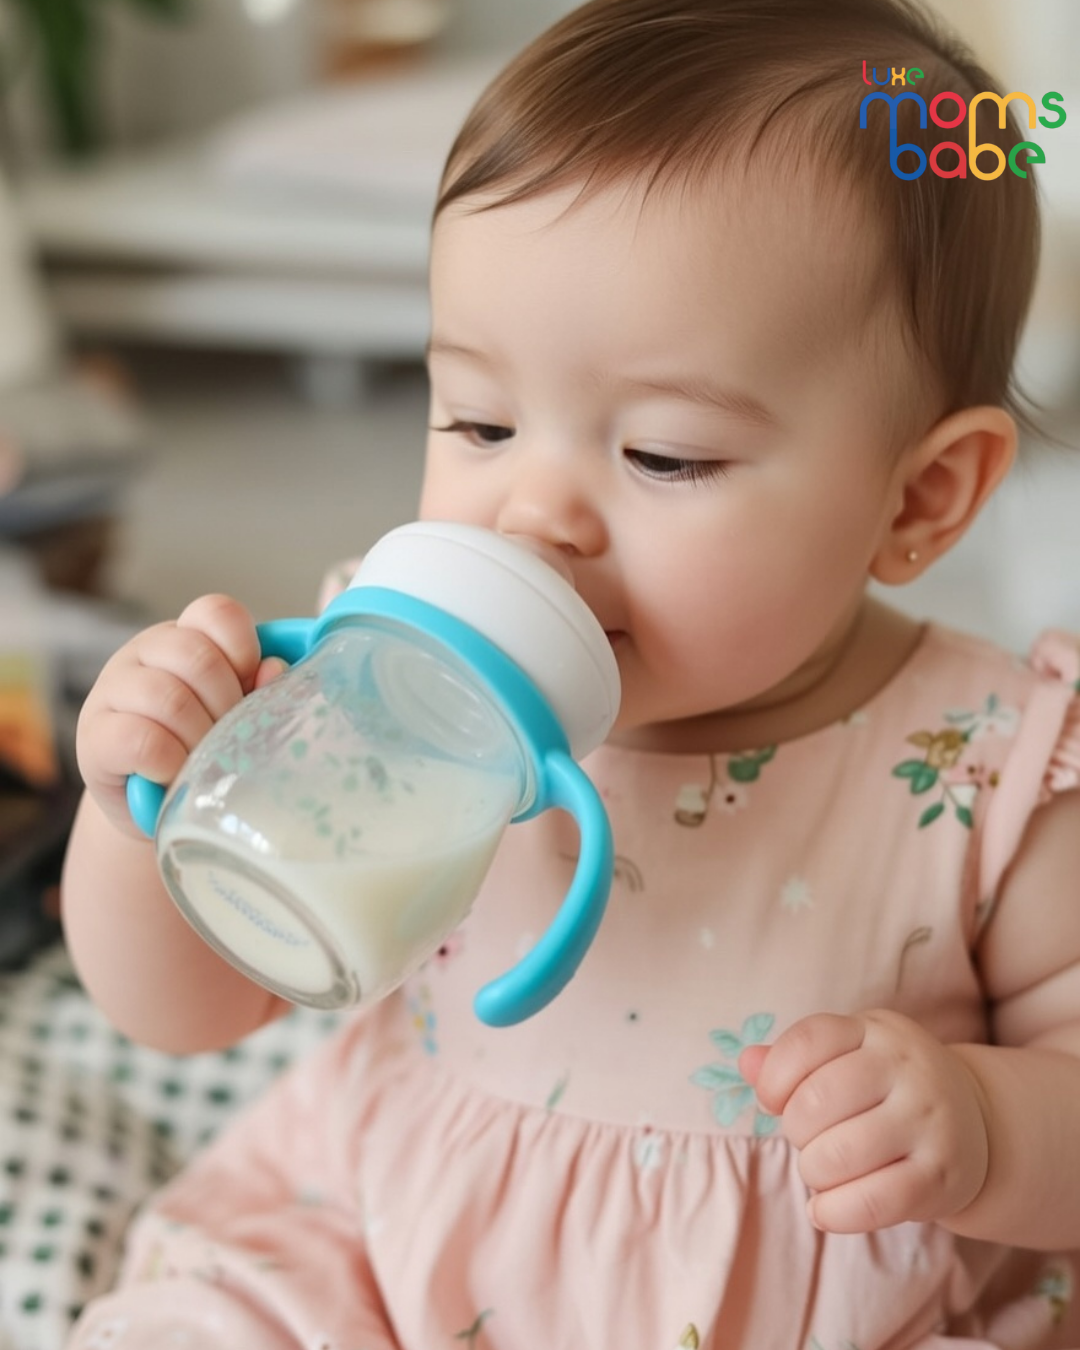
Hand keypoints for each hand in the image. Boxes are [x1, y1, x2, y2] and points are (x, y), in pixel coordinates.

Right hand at [76, 594, 282, 837]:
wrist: (156, 802)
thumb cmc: (203, 750)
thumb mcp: (236, 716)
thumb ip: (258, 690)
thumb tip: (275, 669)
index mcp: (184, 637)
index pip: (215, 612)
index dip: (243, 648)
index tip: (251, 687)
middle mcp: (143, 653)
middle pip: (197, 657)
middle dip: (226, 705)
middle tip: (229, 738)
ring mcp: (112, 691)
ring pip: (168, 698)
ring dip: (199, 738)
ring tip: (204, 762)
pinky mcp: (94, 737)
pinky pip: (140, 740)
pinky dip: (169, 762)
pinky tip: (175, 774)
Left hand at [739, 1009, 989, 1232]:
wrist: (978, 1123)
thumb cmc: (886, 1089)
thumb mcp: (845, 1057)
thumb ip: (791, 1059)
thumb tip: (747, 1063)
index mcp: (874, 1030)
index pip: (808, 1041)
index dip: (775, 1077)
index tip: (774, 1100)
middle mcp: (905, 1067)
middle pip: (815, 1101)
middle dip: (796, 1131)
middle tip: (810, 1139)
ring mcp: (928, 1120)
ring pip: (838, 1154)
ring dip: (813, 1172)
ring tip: (823, 1170)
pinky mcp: (942, 1175)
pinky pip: (872, 1202)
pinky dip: (834, 1213)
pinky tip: (824, 1210)